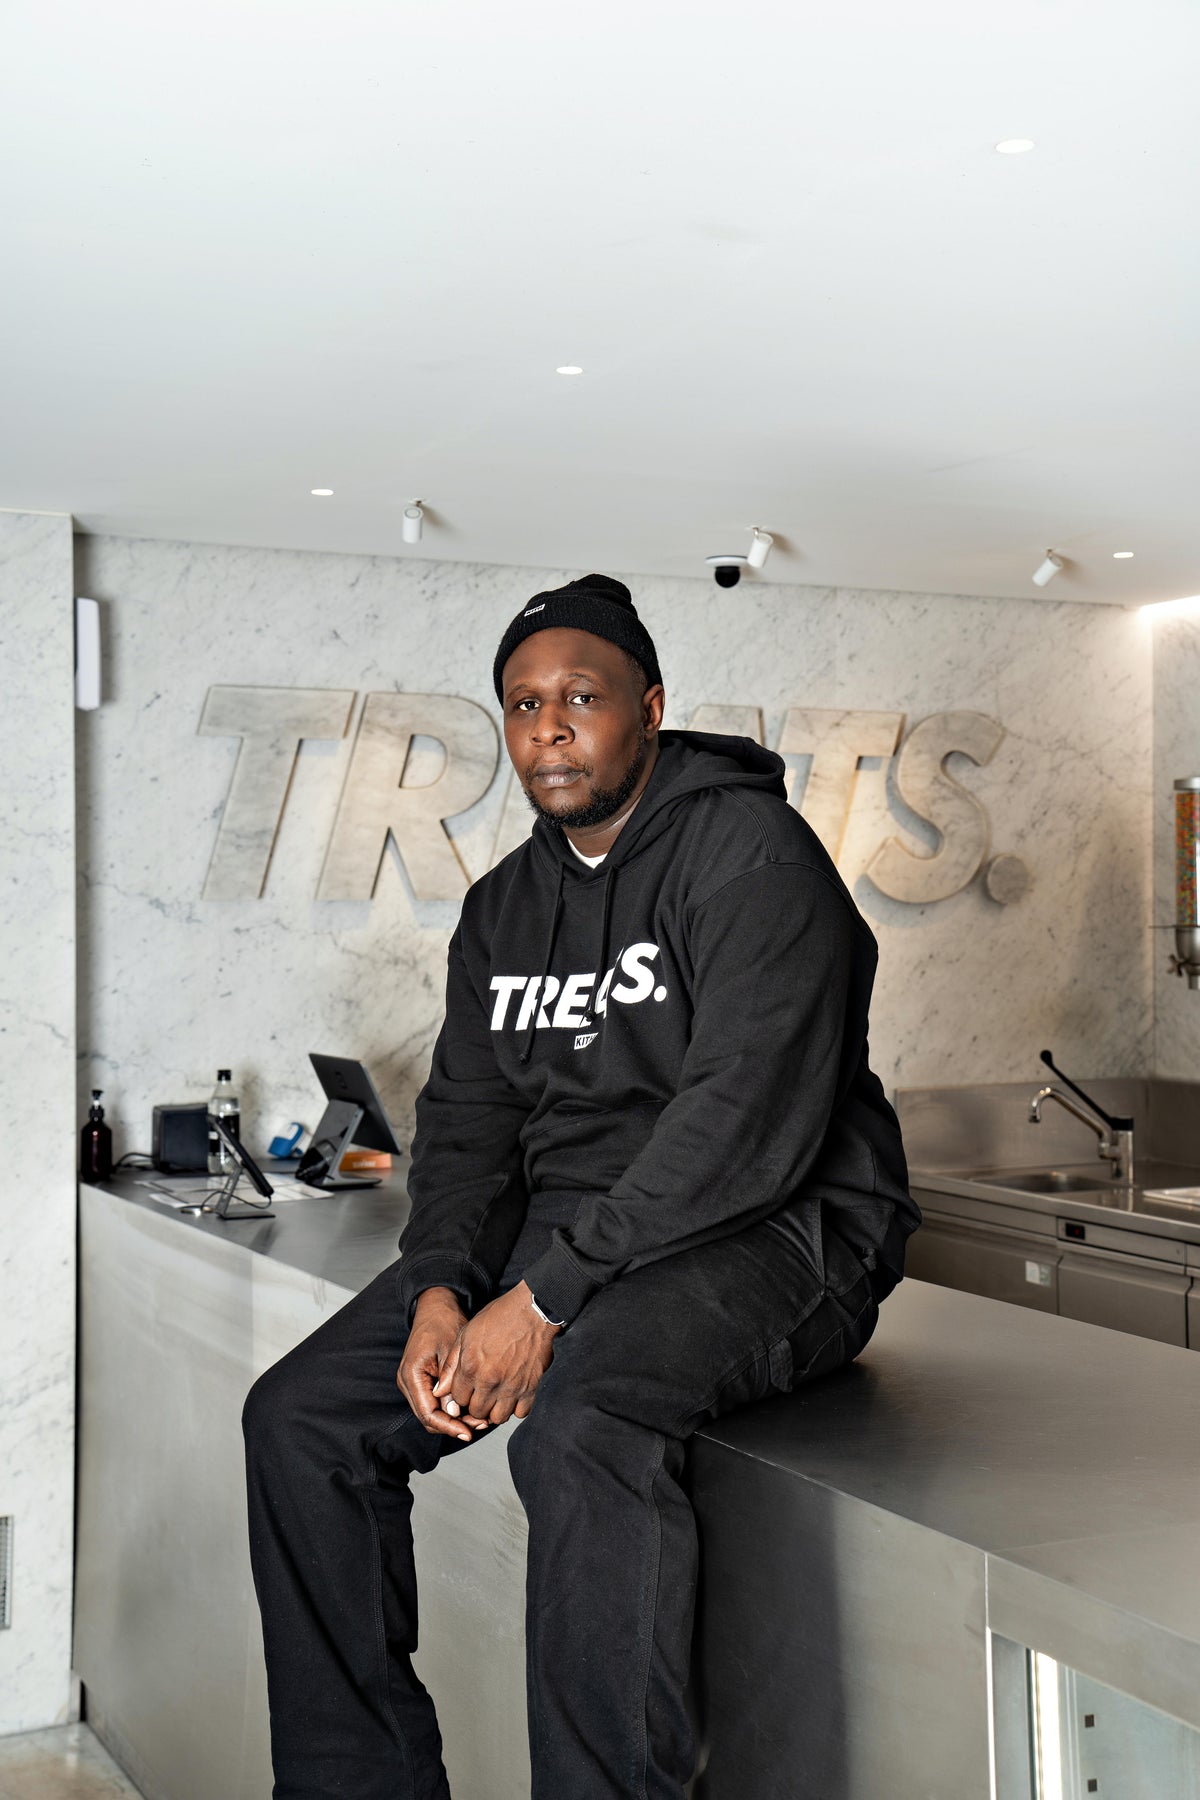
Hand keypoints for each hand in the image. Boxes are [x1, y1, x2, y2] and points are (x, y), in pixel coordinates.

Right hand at [397, 1287, 490, 1442]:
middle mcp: (408, 1382)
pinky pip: (435, 1404)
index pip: (428, 1413)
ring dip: (454, 1419)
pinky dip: (451, 1409)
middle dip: (454, 1425)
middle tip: (480, 1425)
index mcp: (411, 1374)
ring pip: (432, 1414)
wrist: (437, 1307)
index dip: (448, 1426)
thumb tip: (454, 1412)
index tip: (467, 1432)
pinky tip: (471, 1409)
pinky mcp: (422, 1382)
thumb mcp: (450, 1350)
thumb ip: (450, 1382)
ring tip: (479, 1420)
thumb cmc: (444, 1322)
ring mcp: (413, 1383)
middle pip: (429, 1418)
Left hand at [434, 1280, 559, 1425]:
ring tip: (496, 1397)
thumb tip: (440, 1390)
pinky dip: (516, 1408)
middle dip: (476, 1404)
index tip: (467, 1387)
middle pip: (476, 1411)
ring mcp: (511, 1386)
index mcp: (471, 1367)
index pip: (457, 1398)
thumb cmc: (500, 1317)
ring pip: (497, 1418)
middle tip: (481, 1393)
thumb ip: (451, 1365)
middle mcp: (489, 1380)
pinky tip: (512, 1396)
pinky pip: (520, 1413)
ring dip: (494, 1410)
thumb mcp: (467, 1334)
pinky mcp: (530, 1387)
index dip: (461, 1394)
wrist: (532, 1310)